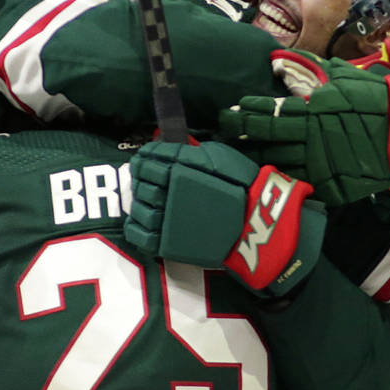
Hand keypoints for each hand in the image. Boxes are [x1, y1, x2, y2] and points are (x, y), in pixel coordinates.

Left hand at [124, 140, 325, 298]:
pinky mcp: (168, 244)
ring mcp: (166, 221)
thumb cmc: (241, 184)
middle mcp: (167, 194)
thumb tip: (166, 145)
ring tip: (142, 196)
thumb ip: (188, 151)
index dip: (144, 157)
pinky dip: (135, 226)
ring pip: (138, 207)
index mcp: (177, 170)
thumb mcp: (217, 155)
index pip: (149, 159)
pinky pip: (140, 236)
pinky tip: (139, 219)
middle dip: (139, 177)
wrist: (255, 222)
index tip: (143, 156)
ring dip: (138, 200)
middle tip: (141, 174)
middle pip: (141, 182)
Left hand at [219, 57, 389, 205]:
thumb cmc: (381, 101)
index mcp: (313, 110)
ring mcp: (319, 166)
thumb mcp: (347, 77)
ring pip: (275, 164)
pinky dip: (281, 178)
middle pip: (264, 139)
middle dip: (240, 134)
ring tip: (236, 152)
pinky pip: (298, 184)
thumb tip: (279, 59)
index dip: (247, 112)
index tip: (231, 110)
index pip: (268, 113)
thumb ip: (312, 68)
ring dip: (253, 158)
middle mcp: (310, 139)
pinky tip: (267, 174)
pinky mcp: (330, 187)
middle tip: (222, 130)